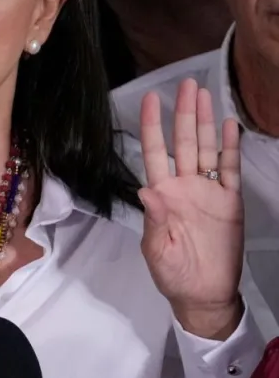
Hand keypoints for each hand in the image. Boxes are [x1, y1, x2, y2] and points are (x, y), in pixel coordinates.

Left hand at [139, 78, 243, 339]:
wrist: (204, 294)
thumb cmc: (173, 274)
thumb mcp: (158, 249)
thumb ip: (155, 220)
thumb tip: (147, 191)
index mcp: (162, 195)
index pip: (154, 152)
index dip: (153, 125)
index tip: (151, 99)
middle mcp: (184, 186)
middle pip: (183, 142)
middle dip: (183, 112)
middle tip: (186, 83)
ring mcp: (208, 191)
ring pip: (206, 148)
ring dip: (204, 121)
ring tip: (204, 93)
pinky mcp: (230, 201)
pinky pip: (230, 169)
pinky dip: (230, 147)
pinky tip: (229, 125)